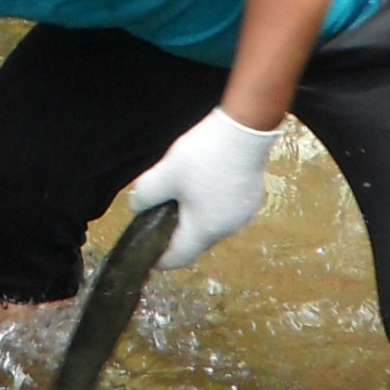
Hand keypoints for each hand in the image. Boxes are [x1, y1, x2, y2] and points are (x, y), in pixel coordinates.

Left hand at [126, 106, 282, 269]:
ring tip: (182, 191)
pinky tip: (205, 181)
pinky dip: (212, 204)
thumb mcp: (164, 174)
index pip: (178, 258)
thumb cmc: (205, 155)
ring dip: (195, 216)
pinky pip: (225, 210)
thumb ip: (145, 195)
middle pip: (195, 241)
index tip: (149, 254)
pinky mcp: (251, 199)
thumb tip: (137, 207)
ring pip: (212, 224)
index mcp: (204, 230)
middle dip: (177, 231)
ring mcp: (243, 215)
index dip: (161, 258)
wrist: (245, 130)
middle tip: (162, 210)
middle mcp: (227, 229)